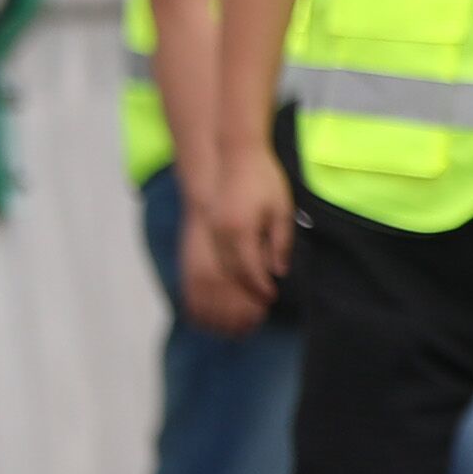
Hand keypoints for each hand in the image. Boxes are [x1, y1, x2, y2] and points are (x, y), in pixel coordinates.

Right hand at [182, 160, 290, 333]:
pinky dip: (199, 293)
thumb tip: (279, 271)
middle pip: (227, 278)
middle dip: (242, 300)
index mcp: (238, 229)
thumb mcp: (281, 208)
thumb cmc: (263, 181)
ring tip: (235, 315)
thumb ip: (280, 241)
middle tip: (256, 315)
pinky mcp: (192, 239)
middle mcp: (216, 236)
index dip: (260, 288)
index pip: (249, 269)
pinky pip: (191, 273)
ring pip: (205, 279)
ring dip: (219, 300)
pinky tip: (210, 306)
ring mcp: (201, 237)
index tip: (271, 298)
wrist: (231, 157)